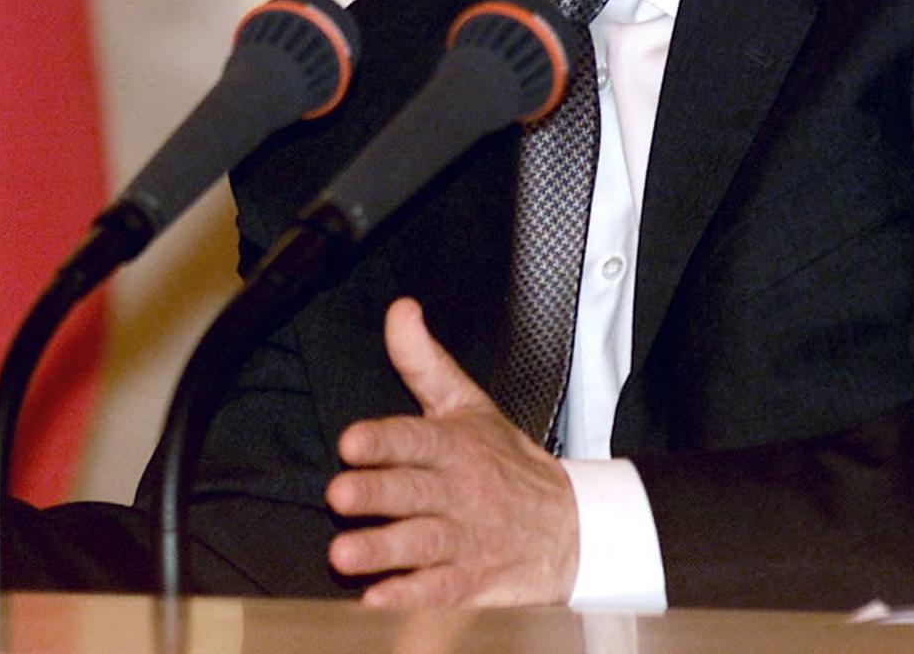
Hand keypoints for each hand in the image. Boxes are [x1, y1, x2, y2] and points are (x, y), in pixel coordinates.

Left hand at [325, 297, 577, 606]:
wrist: (575, 527)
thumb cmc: (507, 462)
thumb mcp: (470, 404)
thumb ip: (423, 361)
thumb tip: (399, 309)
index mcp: (454, 446)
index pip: (415, 439)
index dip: (383, 441)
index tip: (350, 442)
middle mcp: (459, 493)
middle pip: (414, 493)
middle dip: (377, 495)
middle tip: (338, 496)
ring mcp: (466, 539)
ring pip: (422, 545)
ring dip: (383, 551)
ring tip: (342, 556)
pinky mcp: (473, 581)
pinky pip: (441, 593)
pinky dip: (411, 600)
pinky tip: (376, 603)